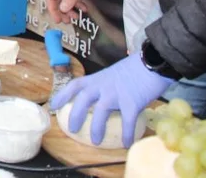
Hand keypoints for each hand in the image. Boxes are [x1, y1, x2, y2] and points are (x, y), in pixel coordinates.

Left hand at [50, 52, 172, 146]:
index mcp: (97, 78)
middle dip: (75, 114)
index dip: (62, 95)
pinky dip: (126, 133)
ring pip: (100, 111)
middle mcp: (103, 85)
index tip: (53, 106)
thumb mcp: (113, 74)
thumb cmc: (134, 68)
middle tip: (72, 129)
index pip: (74, 85)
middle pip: (82, 99)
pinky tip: (127, 143)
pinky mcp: (132, 102)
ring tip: (95, 141)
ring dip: (96, 127)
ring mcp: (116, 93)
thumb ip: (105, 85)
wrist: (152, 62)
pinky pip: (127, 121)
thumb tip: (103, 97)